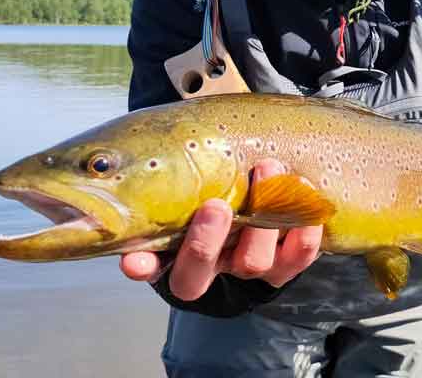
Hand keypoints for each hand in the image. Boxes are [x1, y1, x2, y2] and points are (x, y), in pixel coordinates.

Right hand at [120, 159, 322, 297]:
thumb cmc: (213, 170)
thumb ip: (166, 162)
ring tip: (268, 169)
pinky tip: (304, 192)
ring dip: (260, 219)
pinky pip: (298, 256)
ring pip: (252, 262)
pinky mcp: (287, 262)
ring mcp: (250, 264)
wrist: (265, 182)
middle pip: (199, 272)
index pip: (151, 265)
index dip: (144, 266)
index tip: (134, 261)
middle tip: (215, 206)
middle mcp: (211, 263)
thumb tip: (118, 149)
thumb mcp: (187, 166)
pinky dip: (304, 230)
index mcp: (175, 246)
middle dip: (205, 242)